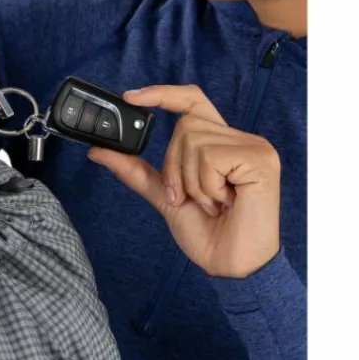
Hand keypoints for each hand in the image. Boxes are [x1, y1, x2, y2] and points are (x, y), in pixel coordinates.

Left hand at [86, 85, 281, 278]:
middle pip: (184, 126)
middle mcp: (239, 140)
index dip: (161, 94)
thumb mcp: (163, 196)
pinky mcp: (259, 160)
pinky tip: (225, 202)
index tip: (130, 97)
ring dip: (191, 181)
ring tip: (211, 203)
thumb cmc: (207, 233)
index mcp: (219, 143)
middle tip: (188, 197)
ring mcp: (253, 148)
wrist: (230, 266)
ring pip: (194, 141)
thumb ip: (135, 171)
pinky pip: (211, 158)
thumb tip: (99, 150)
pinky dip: (207, 186)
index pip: (191, 102)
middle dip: (174, 167)